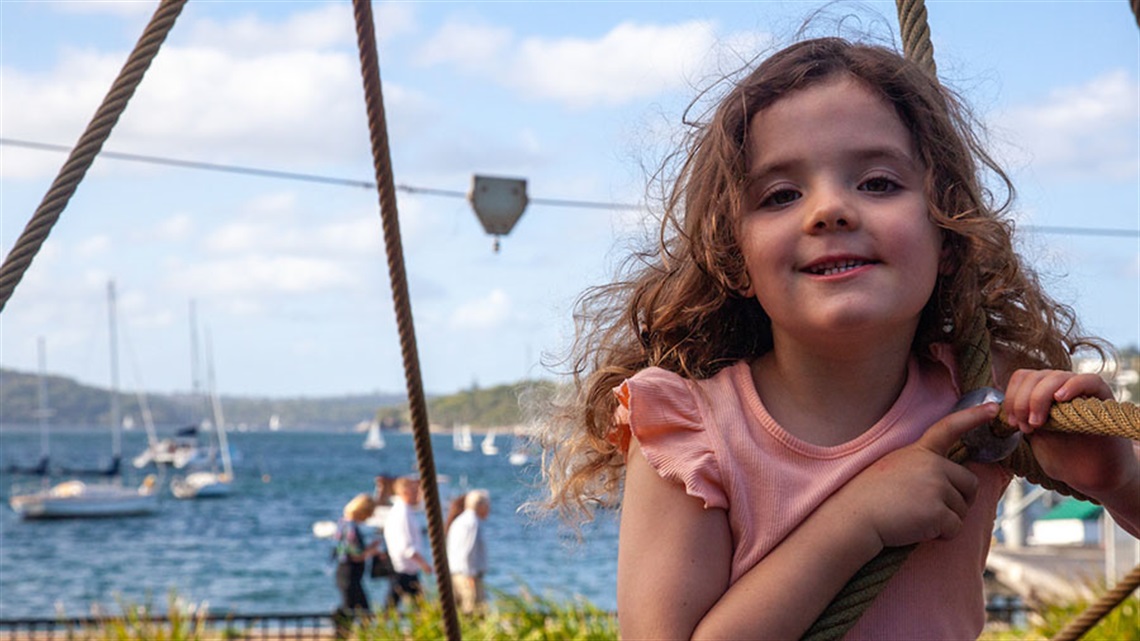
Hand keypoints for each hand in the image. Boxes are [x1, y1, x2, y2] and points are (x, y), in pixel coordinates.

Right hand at [833, 402, 994, 548]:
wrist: (853, 517)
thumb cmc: (869, 497)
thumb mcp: (893, 468)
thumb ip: (921, 467)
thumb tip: (946, 480)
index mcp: (919, 451)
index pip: (948, 427)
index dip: (972, 416)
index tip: (993, 408)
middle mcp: (932, 464)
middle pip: (970, 484)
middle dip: (960, 501)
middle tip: (932, 510)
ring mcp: (936, 486)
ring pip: (963, 510)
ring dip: (945, 520)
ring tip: (914, 518)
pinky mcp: (937, 511)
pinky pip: (955, 529)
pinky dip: (941, 535)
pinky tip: (917, 530)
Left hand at [1005, 369, 1135, 495]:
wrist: (1093, 475)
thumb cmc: (1062, 458)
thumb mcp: (1034, 438)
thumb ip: (1022, 419)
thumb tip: (1001, 407)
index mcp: (1042, 394)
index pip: (1022, 378)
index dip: (1012, 397)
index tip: (1012, 423)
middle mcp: (1060, 387)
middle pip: (1034, 376)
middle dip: (1022, 401)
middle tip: (1025, 427)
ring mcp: (1081, 390)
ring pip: (1055, 376)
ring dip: (1039, 398)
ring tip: (1038, 423)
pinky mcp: (1103, 398)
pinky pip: (1089, 380)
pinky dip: (1072, 386)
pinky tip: (1060, 399)